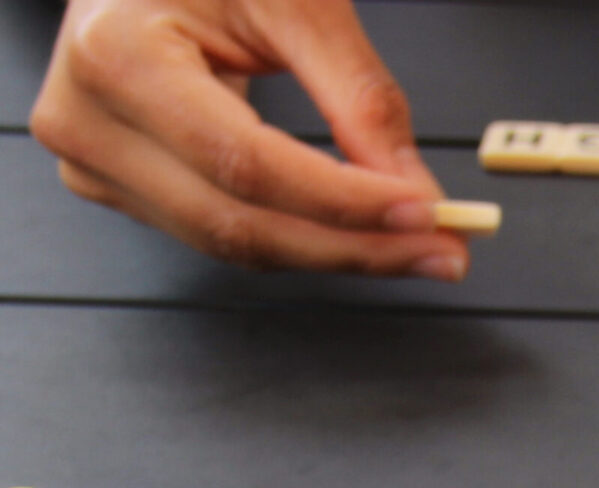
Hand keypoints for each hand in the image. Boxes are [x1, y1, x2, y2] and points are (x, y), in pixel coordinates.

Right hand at [31, 0, 467, 276]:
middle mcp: (89, 119)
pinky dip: (299, 240)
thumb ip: (358, 96)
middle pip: (241, 225)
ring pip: (235, 245)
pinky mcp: (120, 186)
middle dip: (355, 247)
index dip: (343, 202)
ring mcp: (96, 161)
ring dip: (334, 254)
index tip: (424, 213)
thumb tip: (417, 190)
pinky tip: (353, 233)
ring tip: (413, 247)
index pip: (247, 164)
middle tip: (439, 250)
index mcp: (116, 53)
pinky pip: (223, 234)